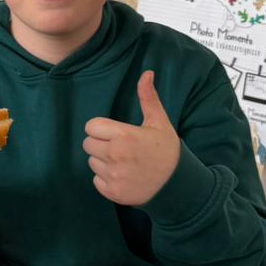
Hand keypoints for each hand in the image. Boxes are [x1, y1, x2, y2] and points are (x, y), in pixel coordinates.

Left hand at [83, 71, 180, 205]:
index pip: (91, 127)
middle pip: (88, 144)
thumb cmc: (167, 150)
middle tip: (119, 147)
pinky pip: (96, 180)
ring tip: (123, 162)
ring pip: (92, 162)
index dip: (101, 128)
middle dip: (100, 144)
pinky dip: (106, 178)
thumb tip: (147, 73)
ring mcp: (113, 175)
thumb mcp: (159, 122)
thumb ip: (148, 98)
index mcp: (124, 136)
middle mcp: (115, 155)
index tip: (114, 133)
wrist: (177, 184)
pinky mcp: (111, 192)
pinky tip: (123, 175)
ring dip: (103, 161)